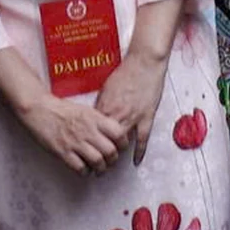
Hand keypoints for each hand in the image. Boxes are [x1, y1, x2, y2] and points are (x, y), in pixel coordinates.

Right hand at [15, 93, 130, 173]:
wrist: (39, 109)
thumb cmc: (63, 109)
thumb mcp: (87, 110)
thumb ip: (101, 122)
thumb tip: (115, 134)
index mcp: (95, 119)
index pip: (119, 134)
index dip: (123, 144)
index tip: (120, 148)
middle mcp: (87, 131)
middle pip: (110, 151)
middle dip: (113, 160)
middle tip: (110, 162)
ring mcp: (74, 142)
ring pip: (97, 161)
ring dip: (101, 169)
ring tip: (99, 169)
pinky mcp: (62, 151)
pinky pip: (79, 167)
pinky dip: (85, 172)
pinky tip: (84, 170)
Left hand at [94, 49, 170, 164]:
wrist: (144, 63)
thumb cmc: (125, 72)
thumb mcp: (107, 88)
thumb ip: (102, 104)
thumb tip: (96, 116)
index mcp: (104, 107)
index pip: (92, 130)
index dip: (86, 143)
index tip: (82, 152)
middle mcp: (116, 114)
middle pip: (104, 139)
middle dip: (98, 153)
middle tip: (93, 164)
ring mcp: (132, 116)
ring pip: (121, 142)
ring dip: (115, 155)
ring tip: (110, 166)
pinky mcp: (146, 117)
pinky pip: (143, 138)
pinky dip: (139, 151)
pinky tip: (136, 162)